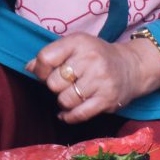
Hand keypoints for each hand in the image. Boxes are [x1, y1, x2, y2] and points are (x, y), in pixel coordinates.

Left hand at [25, 32, 159, 123]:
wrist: (132, 67)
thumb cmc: (97, 56)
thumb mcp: (76, 46)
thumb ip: (52, 55)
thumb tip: (28, 67)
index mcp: (79, 42)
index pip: (46, 58)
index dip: (41, 70)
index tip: (47, 73)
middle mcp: (91, 59)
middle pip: (54, 83)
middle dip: (55, 87)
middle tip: (65, 84)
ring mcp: (101, 80)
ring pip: (65, 100)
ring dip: (64, 101)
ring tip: (72, 94)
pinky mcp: (107, 99)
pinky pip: (78, 115)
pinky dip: (69, 116)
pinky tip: (67, 113)